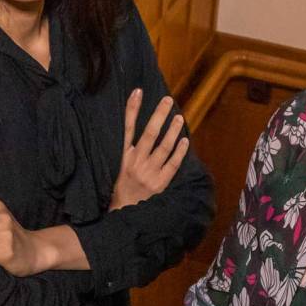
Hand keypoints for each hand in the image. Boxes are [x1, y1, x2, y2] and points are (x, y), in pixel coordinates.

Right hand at [111, 89, 188, 209]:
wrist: (125, 213)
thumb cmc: (123, 188)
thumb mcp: (121, 166)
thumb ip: (130, 150)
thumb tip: (144, 129)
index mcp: (124, 156)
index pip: (127, 128)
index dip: (132, 109)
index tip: (138, 92)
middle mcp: (135, 162)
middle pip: (148, 134)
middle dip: (159, 115)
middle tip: (168, 100)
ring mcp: (149, 173)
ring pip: (163, 147)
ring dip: (172, 131)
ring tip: (179, 117)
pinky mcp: (160, 184)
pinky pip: (172, 164)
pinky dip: (179, 152)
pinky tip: (184, 140)